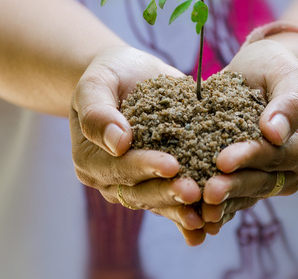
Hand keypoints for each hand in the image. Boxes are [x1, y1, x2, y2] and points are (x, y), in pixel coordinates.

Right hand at [70, 46, 205, 244]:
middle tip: (194, 192)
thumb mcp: (98, 82)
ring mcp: (133, 185)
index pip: (117, 166)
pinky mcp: (156, 184)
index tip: (171, 165)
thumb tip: (118, 144)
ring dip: (180, 209)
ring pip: (156, 202)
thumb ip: (98, 111)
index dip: (144, 167)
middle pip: (138, 192)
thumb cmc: (111, 74)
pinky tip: (208, 222)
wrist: (129, 75)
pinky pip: (170, 203)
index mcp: (89, 158)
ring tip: (205, 210)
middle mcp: (109, 179)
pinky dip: (187, 214)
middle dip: (167, 192)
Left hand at [200, 38, 297, 225]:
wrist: (263, 72)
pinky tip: (196, 212)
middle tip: (207, 191)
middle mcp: (294, 168)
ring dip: (225, 202)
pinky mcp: (250, 180)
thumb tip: (276, 133)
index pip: (279, 154)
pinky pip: (236, 198)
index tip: (223, 160)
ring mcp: (273, 178)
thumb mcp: (285, 74)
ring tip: (200, 206)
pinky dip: (219, 205)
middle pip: (264, 181)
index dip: (251, 158)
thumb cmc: (276, 68)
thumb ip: (287, 102)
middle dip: (235, 186)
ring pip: (249, 195)